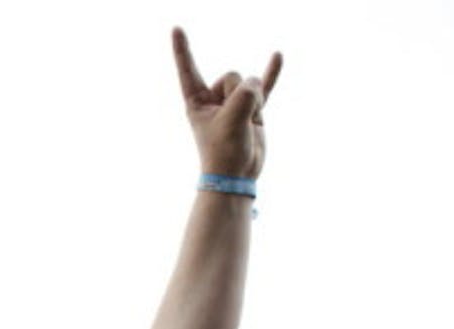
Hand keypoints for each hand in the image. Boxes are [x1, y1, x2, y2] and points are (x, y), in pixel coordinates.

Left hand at [172, 27, 281, 177]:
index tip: (176, 28)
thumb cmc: (225, 151)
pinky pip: (264, 85)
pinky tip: (277, 55)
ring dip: (254, 103)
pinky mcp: (252, 108)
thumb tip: (255, 84)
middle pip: (232, 76)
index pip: (188, 69)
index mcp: (196, 101)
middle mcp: (213, 98)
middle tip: (234, 122)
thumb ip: (245, 94)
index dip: (182, 49)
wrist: (238, 174)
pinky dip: (271, 72)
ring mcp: (233, 102)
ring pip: (249, 84)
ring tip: (246, 125)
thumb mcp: (232, 119)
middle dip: (238, 96)